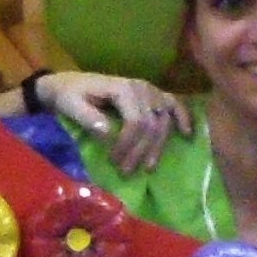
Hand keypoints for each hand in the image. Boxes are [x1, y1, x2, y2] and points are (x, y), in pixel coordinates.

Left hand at [37, 71, 185, 175]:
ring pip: (163, 122)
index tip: (114, 161)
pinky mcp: (152, 96)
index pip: (136, 121)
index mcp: (122, 88)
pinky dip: (183, 118)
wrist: (69, 85)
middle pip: (151, 125)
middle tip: (125, 171)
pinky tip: (187, 134)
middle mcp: (141, 87)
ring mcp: (149, 91)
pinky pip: (174, 105)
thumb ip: (87, 117)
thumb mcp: (70, 105)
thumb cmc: (69, 95)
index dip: (128, 145)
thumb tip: (108, 133)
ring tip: (146, 168)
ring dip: (156, 146)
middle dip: (140, 151)